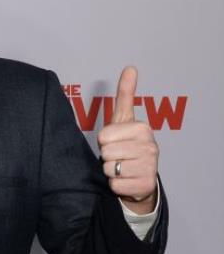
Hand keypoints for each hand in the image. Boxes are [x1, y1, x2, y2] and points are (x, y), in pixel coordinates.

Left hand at [97, 66, 158, 213]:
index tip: (115, 141)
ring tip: (122, 167)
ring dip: (110, 171)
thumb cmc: (127, 144)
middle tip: (118, 156)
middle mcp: (150, 147)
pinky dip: (115, 185)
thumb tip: (130, 67)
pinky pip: (115, 185)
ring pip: (109, 169)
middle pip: (105, 153)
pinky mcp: (145, 186)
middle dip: (107, 157)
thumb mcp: (124, 119)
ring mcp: (150, 167)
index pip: (103, 136)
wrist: (140, 176)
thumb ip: (125, 95)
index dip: (104, 141)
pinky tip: (126, 180)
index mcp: (142, 128)